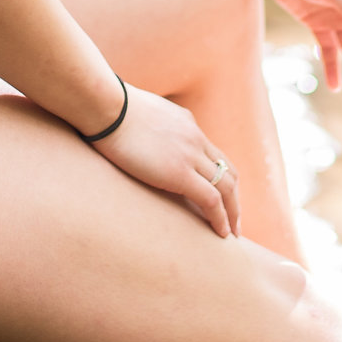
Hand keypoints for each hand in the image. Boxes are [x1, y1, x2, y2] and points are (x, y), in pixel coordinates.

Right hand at [91, 85, 241, 236]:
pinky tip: (221, 233)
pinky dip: (221, 218)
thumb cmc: (108, 109)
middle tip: (234, 220)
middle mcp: (195, 138)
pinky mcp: (180, 172)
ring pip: (225, 187)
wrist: (107, 107)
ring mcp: (190, 155)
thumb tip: (130, 133)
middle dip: (233, 198)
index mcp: (186, 124)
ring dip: (232, 212)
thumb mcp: (137, 113)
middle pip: (228, 171)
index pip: (212, 154)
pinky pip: (211, 199)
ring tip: (231, 233)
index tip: (221, 196)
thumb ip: (145, 126)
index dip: (220, 177)